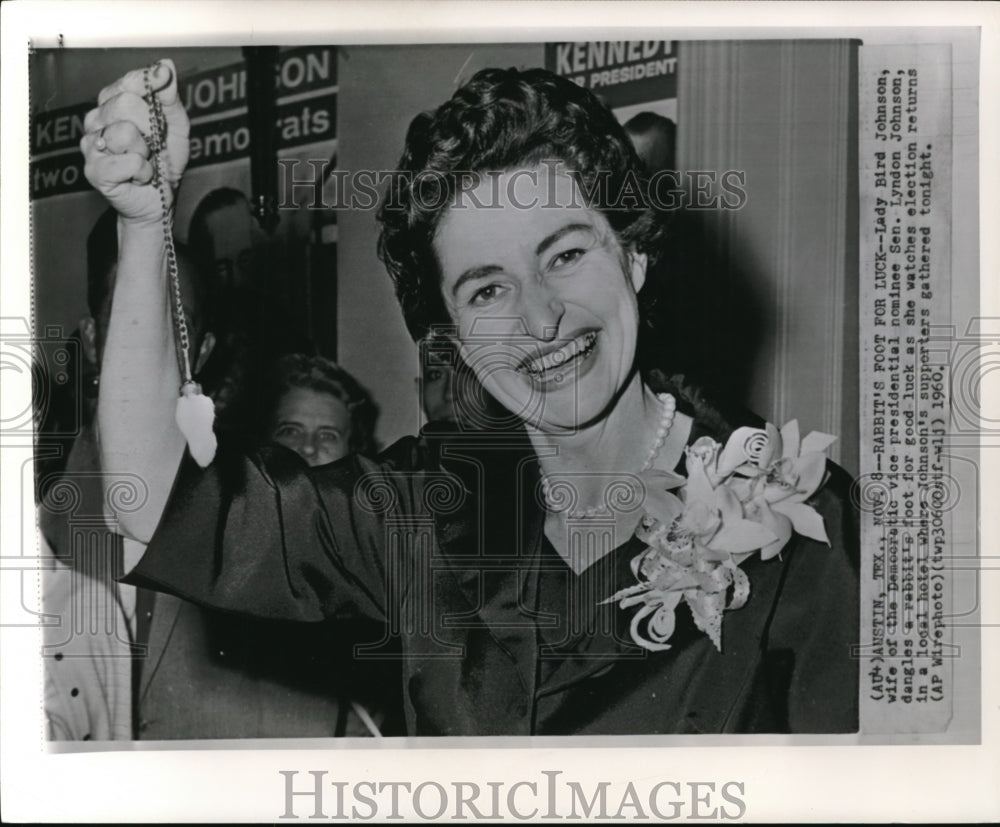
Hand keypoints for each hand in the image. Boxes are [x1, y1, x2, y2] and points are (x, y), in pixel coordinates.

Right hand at [80, 60, 189, 225]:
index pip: (130, 81)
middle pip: (126, 103)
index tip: (161, 105)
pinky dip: (143, 172)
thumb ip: (169, 96)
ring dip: (146, 153)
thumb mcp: (176, 126)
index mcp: (114, 102)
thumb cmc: (165, 160)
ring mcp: (92, 144)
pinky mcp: (94, 170)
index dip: (151, 92)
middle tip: (153, 145)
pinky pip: (127, 162)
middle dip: (151, 127)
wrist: (160, 200)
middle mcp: (97, 119)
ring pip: (123, 133)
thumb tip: (164, 65)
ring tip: (144, 160)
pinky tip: (139, 176)